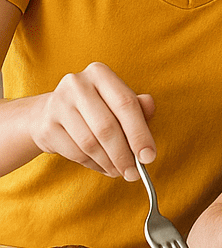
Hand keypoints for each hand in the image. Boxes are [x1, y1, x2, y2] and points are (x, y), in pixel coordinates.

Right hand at [31, 62, 156, 178]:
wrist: (48, 114)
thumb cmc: (95, 108)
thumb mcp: (117, 102)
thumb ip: (137, 106)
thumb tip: (150, 108)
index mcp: (100, 73)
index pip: (126, 104)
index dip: (139, 133)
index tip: (149, 157)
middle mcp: (77, 84)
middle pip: (107, 127)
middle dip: (124, 155)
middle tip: (135, 173)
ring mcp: (58, 104)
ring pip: (90, 143)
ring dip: (109, 163)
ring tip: (120, 171)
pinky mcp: (46, 126)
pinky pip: (75, 152)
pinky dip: (93, 164)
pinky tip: (103, 166)